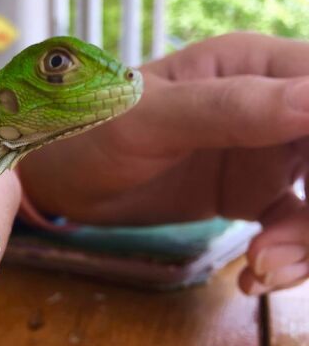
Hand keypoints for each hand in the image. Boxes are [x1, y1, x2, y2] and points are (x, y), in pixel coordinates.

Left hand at [18, 32, 308, 294]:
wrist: (60, 175)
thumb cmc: (88, 129)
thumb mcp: (149, 118)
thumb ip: (229, 108)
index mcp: (255, 67)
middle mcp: (273, 106)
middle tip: (291, 248)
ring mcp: (265, 151)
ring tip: (262, 269)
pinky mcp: (252, 192)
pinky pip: (294, 226)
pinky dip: (287, 257)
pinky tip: (254, 277)